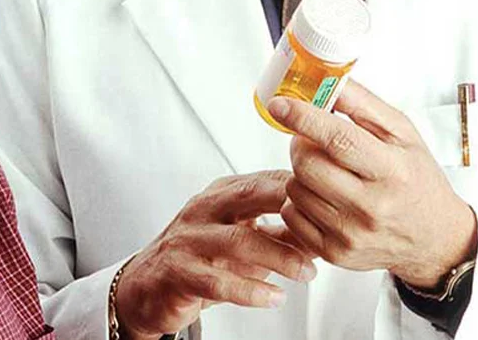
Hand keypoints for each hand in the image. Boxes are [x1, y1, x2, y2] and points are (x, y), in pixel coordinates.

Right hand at [114, 171, 317, 337]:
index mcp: (220, 195)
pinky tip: (274, 297)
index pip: (264, 180)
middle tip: (325, 225)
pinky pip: (218, 281)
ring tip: (307, 273)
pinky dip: (250, 290)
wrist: (146, 286)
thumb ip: (279, 231)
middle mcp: (203, 210)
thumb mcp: (241, 236)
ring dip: (279, 257)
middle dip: (291, 208)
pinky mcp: (179, 272)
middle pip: (250, 197)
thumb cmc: (198, 257)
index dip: (299, 186)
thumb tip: (325, 226)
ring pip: (238, 241)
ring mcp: (189, 239)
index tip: (331, 196)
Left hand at [267, 82, 477, 289]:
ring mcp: (352, 234)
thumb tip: (328, 80)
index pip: (338, 140)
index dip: (303, 118)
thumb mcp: (404, 134)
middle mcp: (372, 206)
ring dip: (301, 171)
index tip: (281, 104)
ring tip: (325, 169)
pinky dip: (299, 199)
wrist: (433, 237)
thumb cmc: (418, 180)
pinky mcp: (335, 253)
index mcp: (393, 171)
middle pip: (308, 164)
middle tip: (312, 139)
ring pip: (296, 188)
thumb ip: (364, 105)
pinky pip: (292, 215)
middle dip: (300, 143)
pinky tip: (322, 194)